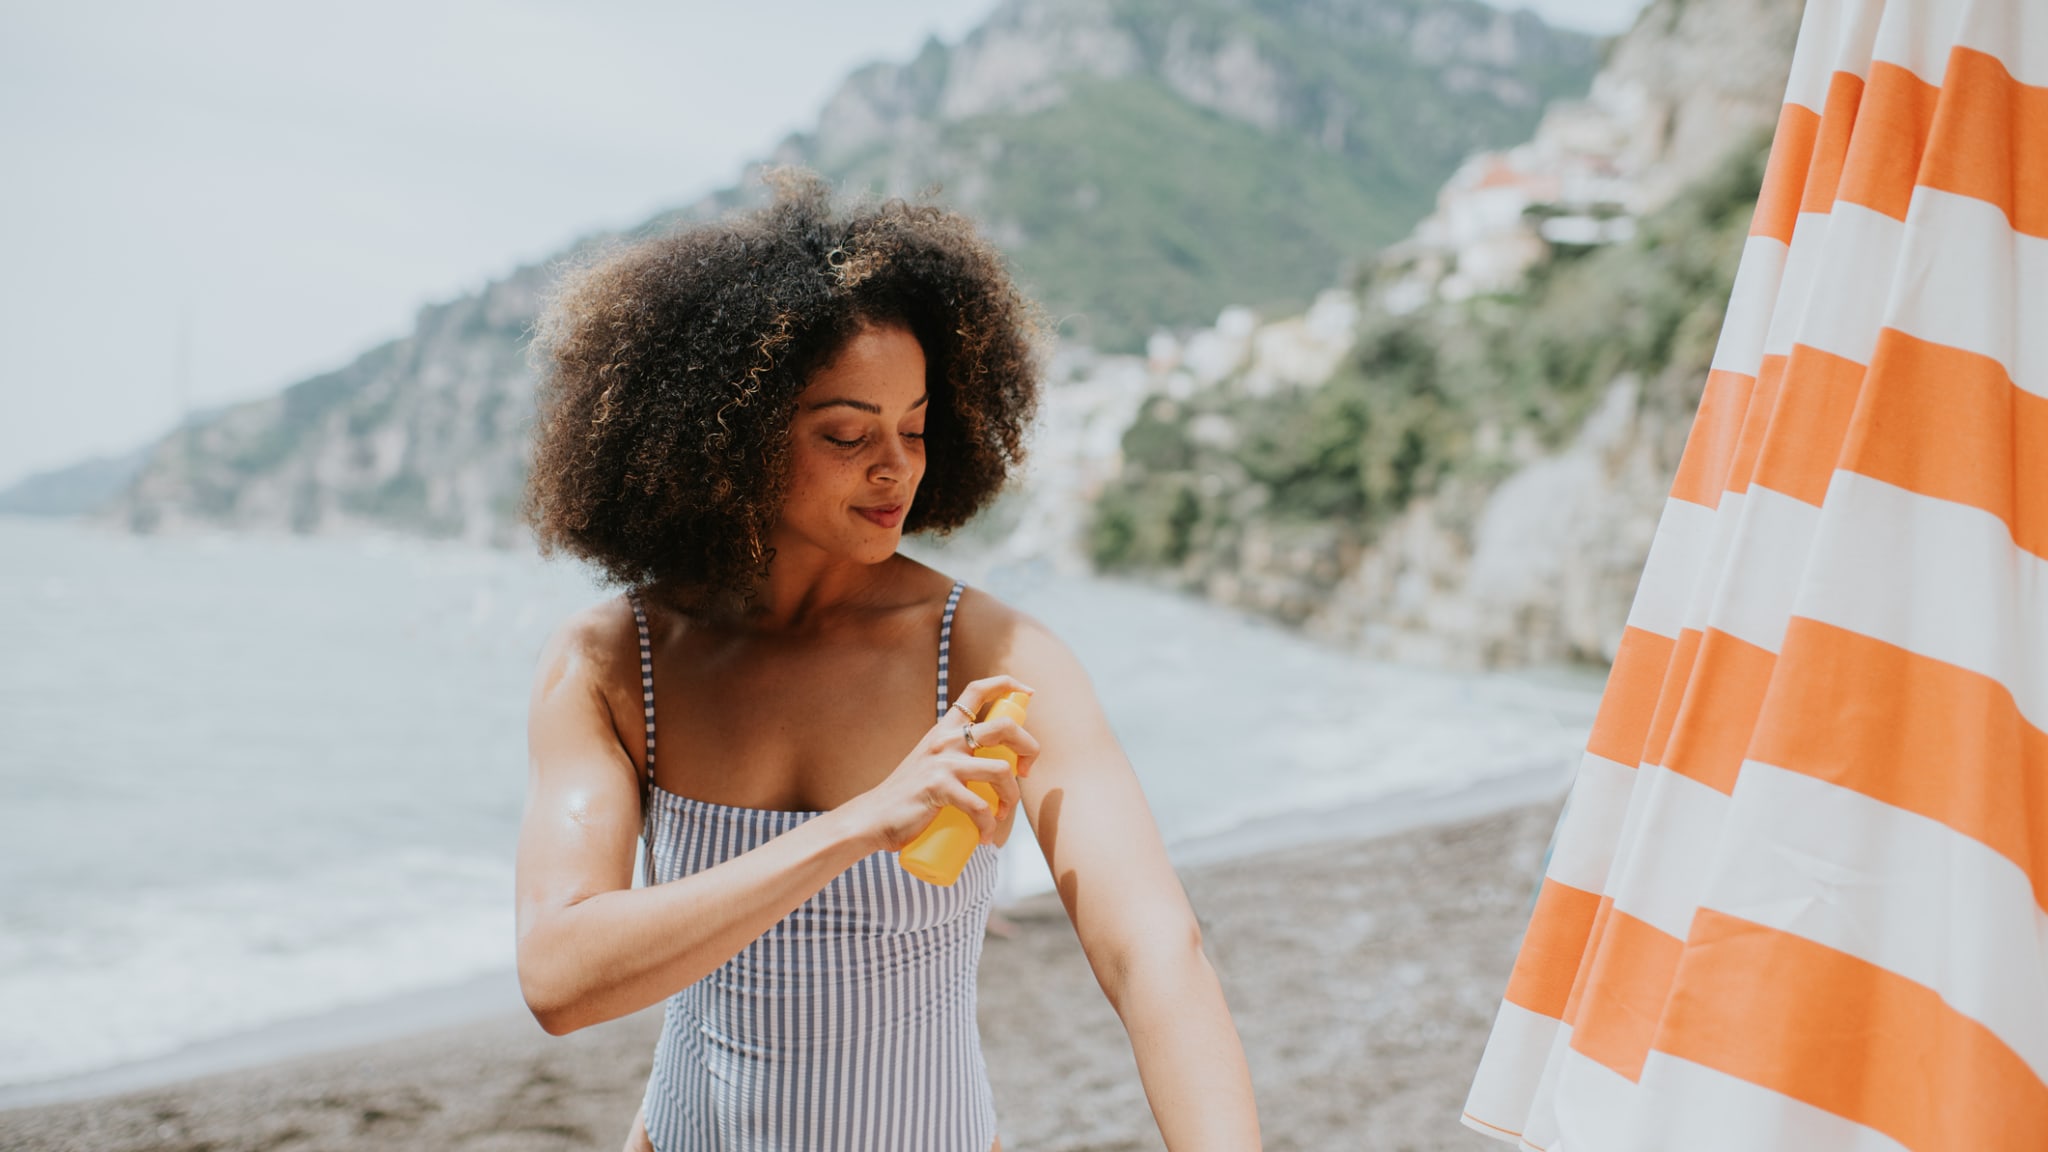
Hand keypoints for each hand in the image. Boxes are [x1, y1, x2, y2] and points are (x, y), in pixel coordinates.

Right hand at [843, 674, 1041, 854]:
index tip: (1028, 692)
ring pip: (1001, 770)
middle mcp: (945, 739)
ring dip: (1012, 796)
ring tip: (1003, 814)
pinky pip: (980, 806)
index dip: (1007, 684)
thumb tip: (996, 772)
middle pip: (1004, 727)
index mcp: (944, 729)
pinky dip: (989, 824)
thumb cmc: (908, 797)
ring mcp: (943, 762)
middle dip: (1029, 748)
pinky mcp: (939, 788)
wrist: (873, 818)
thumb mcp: (932, 764)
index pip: (977, 690)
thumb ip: (955, 758)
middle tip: (1026, 772)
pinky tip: (985, 836)